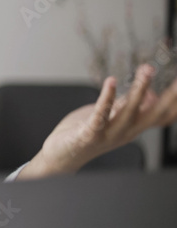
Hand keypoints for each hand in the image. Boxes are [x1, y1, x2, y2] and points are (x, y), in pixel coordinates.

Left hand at [30, 64, 176, 175]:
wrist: (61, 156)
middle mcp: (126, 132)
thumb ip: (128, 105)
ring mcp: (109, 134)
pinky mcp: (89, 133)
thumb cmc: (86, 133)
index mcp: (133, 127)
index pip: (163, 116)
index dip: (176, 102)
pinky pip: (100, 114)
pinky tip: (112, 82)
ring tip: (147, 70)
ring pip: (129, 112)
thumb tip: (150, 93)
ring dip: (139, 90)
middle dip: (169, 96)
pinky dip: (107, 98)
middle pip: (153, 114)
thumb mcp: (112, 117)